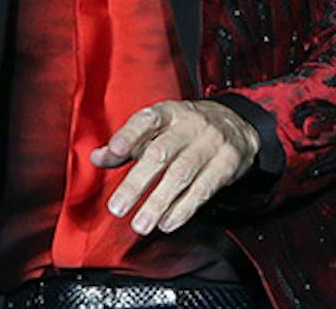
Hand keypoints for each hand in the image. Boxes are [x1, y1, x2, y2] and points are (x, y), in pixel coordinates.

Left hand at [92, 100, 259, 234]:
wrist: (238, 123)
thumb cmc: (188, 128)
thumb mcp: (160, 128)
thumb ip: (128, 143)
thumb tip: (97, 157)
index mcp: (169, 112)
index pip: (147, 120)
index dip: (130, 135)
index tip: (114, 151)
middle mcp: (190, 125)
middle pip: (161, 153)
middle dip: (137, 183)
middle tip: (117, 208)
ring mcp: (211, 143)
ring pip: (181, 175)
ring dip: (158, 203)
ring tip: (140, 224)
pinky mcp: (227, 163)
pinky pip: (203, 189)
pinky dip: (182, 209)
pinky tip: (166, 222)